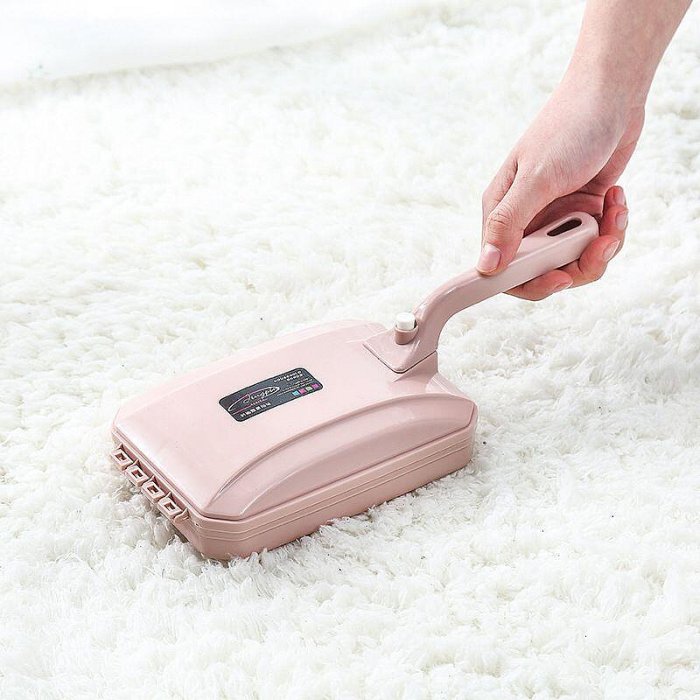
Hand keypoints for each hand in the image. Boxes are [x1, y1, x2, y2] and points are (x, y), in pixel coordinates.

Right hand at [478, 77, 640, 298]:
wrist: (612, 94)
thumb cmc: (568, 128)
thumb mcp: (537, 179)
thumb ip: (510, 224)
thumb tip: (485, 266)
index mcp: (502, 214)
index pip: (503, 269)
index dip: (531, 283)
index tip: (560, 279)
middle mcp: (526, 220)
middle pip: (545, 271)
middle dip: (578, 264)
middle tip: (601, 244)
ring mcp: (556, 218)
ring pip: (575, 260)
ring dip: (603, 244)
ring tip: (615, 214)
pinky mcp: (582, 211)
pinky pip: (597, 242)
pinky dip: (613, 228)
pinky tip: (617, 200)